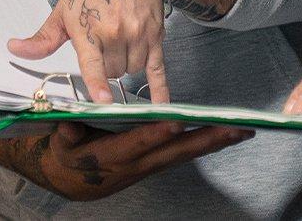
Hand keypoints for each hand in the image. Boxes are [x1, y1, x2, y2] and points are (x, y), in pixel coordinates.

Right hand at [0, 120, 248, 200]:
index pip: (137, 144)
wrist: (69, 179)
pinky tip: (225, 136)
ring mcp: (148, 167)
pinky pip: (183, 155)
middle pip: (174, 152)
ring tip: (243, 130)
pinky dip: (205, 145)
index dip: (155, 134)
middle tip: (236, 128)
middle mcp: (136, 165)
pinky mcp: (155, 164)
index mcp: (111, 157)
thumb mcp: (59, 142)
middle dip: (206, 140)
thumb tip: (71, 124)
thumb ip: (67, 132)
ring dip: (214, 143)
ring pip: (185, 154)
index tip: (175, 122)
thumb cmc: (66, 153)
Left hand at [9, 0, 171, 103]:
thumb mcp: (63, 10)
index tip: (103, 101)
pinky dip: (160, 90)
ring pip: (130, 71)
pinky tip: (162, 106)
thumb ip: (42, 38)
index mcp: (90, 29)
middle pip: (111, 73)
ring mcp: (139, 36)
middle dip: (105, 67)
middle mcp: (116, 33)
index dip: (98, 84)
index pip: (93, 63)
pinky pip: (158, 69)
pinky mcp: (156, 37)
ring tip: (119, 43)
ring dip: (124, 65)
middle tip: (102, 46)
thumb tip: (14, 49)